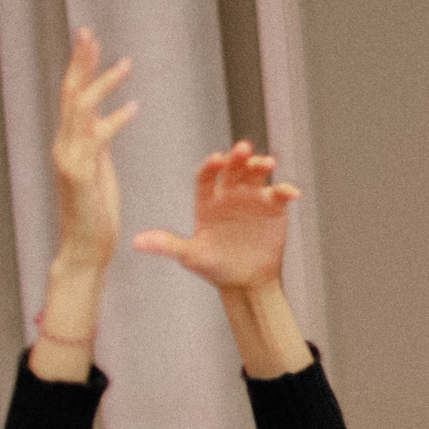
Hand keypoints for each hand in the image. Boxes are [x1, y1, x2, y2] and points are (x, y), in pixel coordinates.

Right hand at [50, 28, 135, 273]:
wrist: (84, 249)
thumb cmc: (94, 214)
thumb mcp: (98, 171)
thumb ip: (97, 144)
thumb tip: (104, 119)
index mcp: (69, 143)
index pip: (71, 96)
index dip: (79, 67)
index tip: (89, 41)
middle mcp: (64, 145)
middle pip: (69, 93)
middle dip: (79, 61)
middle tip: (88, 31)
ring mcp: (69, 159)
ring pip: (80, 109)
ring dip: (102, 84)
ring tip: (124, 62)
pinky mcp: (81, 175)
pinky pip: (98, 139)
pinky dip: (115, 120)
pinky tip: (134, 107)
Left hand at [133, 140, 301, 292]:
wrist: (246, 280)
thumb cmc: (215, 268)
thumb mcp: (191, 256)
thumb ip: (168, 245)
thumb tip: (137, 243)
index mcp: (207, 202)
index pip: (206, 177)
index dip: (211, 167)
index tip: (216, 159)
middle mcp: (229, 195)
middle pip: (232, 170)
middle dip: (238, 158)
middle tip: (243, 148)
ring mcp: (252, 199)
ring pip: (256, 175)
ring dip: (261, 165)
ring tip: (268, 163)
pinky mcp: (273, 208)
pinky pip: (279, 194)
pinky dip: (286, 190)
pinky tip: (291, 192)